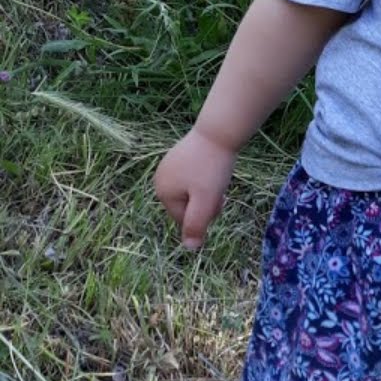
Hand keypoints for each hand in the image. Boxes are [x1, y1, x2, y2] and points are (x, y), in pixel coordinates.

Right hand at [153, 127, 235, 250]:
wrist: (219, 132)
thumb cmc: (212, 169)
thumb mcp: (206, 201)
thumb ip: (196, 225)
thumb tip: (190, 249)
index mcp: (162, 191)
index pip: (184, 219)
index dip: (205, 215)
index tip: (218, 199)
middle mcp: (160, 178)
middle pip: (187, 205)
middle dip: (205, 203)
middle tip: (220, 188)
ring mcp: (169, 165)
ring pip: (193, 192)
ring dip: (208, 191)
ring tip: (218, 177)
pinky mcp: (180, 156)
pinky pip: (195, 177)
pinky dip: (206, 177)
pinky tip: (214, 167)